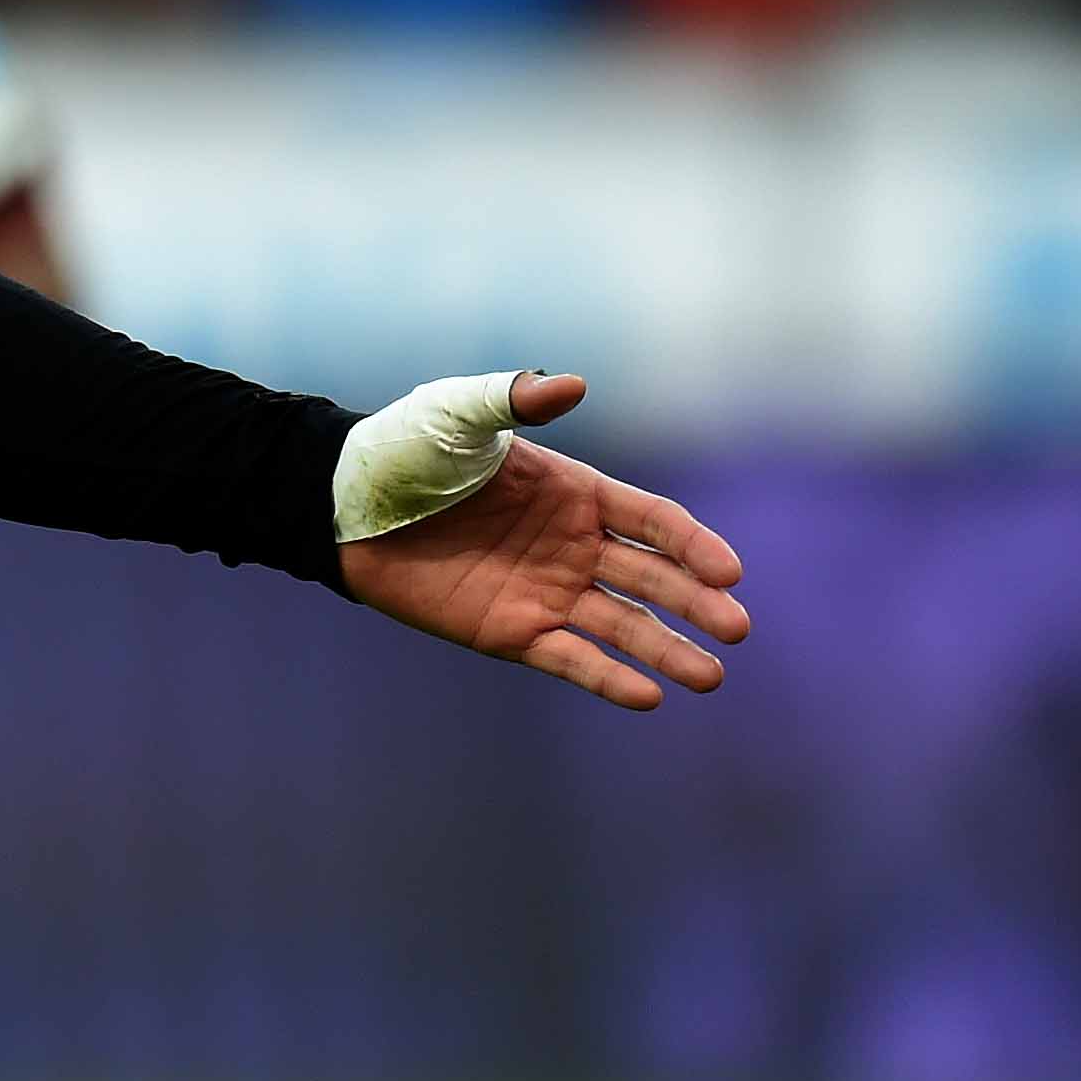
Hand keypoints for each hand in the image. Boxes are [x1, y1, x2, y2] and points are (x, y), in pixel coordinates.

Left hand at [331, 373, 747, 708]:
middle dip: (697, 604)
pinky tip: (647, 697)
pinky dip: (607, 678)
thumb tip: (572, 384)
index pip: (654, 521)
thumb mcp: (459, 414)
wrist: (345, 506)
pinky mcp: (512, 631)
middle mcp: (574, 545)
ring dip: (667, 651)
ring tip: (710, 679)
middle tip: (735, 629)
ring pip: (622, 626)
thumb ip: (514, 402)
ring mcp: (547, 591)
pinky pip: (570, 658)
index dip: (694, 546)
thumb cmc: (406, 451)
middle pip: (652, 578)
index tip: (729, 573)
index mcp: (576, 493)